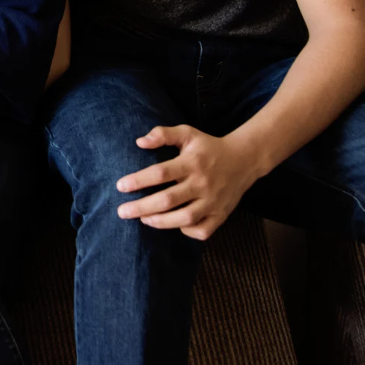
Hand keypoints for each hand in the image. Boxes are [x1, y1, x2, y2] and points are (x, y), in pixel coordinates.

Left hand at [115, 125, 263, 240]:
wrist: (244, 160)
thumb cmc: (208, 147)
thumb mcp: (187, 133)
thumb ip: (163, 134)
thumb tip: (139, 142)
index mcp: (192, 163)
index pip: (161, 173)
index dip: (138, 180)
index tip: (120, 186)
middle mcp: (202, 183)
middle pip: (168, 200)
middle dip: (142, 207)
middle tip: (122, 212)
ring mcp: (213, 201)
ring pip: (184, 219)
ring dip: (160, 222)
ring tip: (143, 219)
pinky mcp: (221, 215)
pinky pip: (203, 231)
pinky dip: (187, 231)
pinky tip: (174, 225)